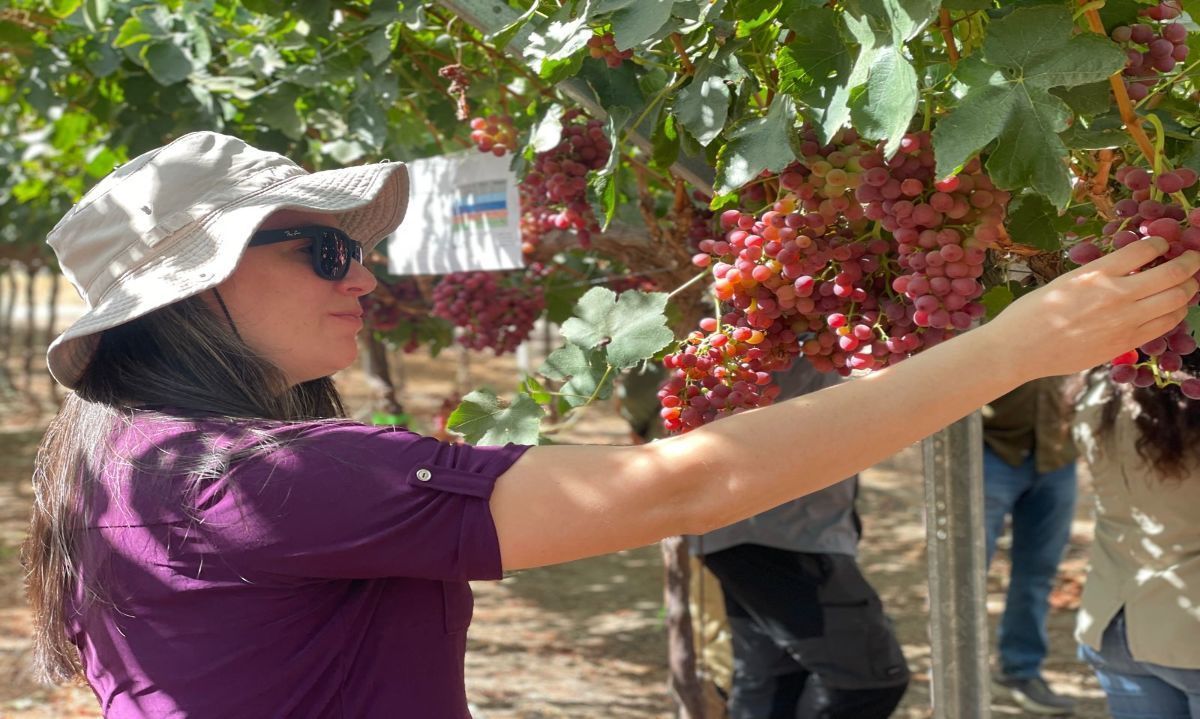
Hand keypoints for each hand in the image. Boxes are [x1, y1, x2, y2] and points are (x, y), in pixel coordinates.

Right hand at [986, 237, 1199, 378]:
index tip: (1165, 243)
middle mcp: (1115, 293)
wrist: (1017, 350)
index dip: (1161, 242)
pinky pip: (1165, 325)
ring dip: (1188, 289)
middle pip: (1173, 273)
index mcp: (1095, 273)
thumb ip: (1096, 276)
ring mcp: (1124, 320)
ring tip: (1188, 284)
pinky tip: (1173, 309)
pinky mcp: (1125, 343)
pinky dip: (1176, 313)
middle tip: (1193, 259)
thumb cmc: (1030, 315)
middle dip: (1190, 263)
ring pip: (1177, 300)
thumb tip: (1123, 270)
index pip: (1145, 249)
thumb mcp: (1062, 282)